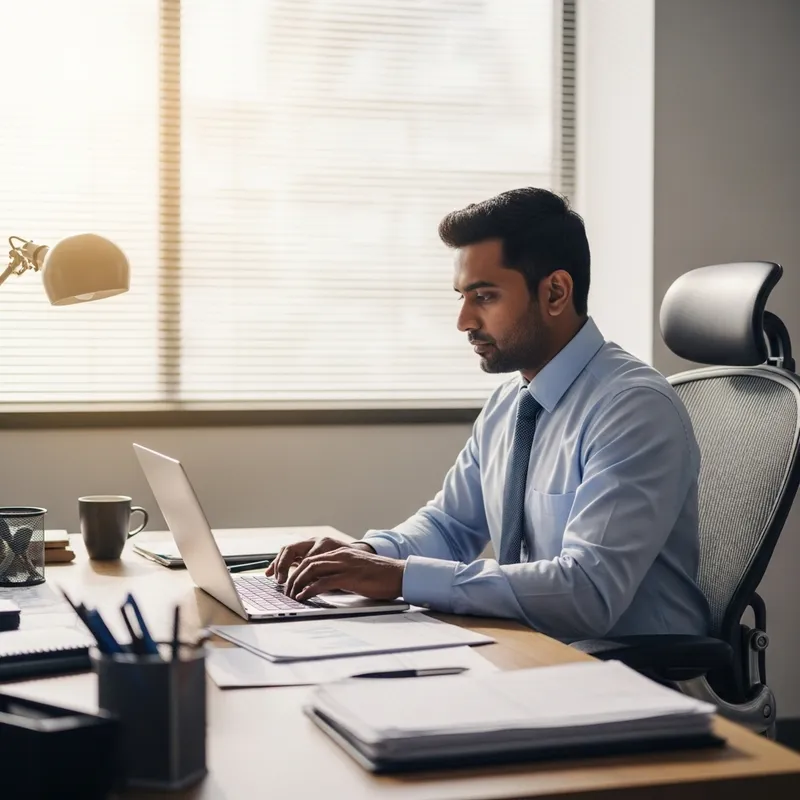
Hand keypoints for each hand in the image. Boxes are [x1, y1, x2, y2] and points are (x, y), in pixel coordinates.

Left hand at [284, 547, 404, 601]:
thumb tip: (324, 586)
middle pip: (307, 562)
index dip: (297, 569)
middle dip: (293, 577)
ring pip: (312, 570)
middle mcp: (340, 555)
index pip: (312, 557)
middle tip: (286, 591)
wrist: (399, 574)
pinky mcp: (350, 576)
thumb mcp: (356, 571)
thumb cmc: (380, 576)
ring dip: (298, 583)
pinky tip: (303, 597)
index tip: (289, 582)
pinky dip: (310, 589)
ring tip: (291, 596)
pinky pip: (324, 582)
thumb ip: (341, 574)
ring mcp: (344, 565)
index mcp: (341, 553)